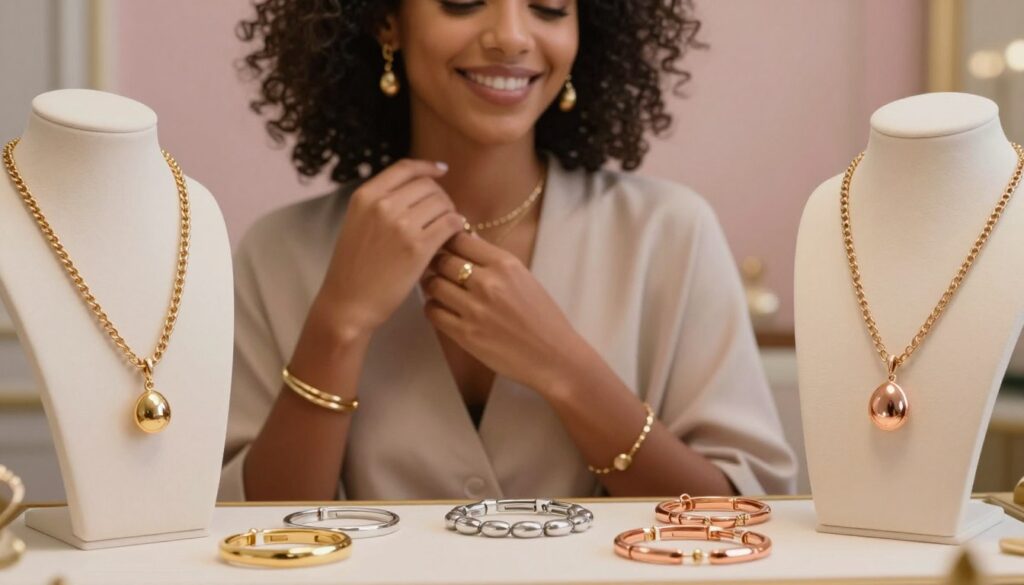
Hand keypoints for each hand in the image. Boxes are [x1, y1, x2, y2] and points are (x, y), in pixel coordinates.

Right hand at [317, 159, 465, 334]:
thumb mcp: (358, 223)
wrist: (348, 303)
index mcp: (365, 196)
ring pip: (443, 203)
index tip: (441, 171)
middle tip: (442, 215)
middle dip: (441, 198)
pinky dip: (457, 228)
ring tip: (445, 230)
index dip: (428, 167)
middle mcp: (383, 205)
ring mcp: (401, 225)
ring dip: (450, 214)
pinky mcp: (418, 247)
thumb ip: (382, 204)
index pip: (405, 168)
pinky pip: (451, 224)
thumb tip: (419, 190)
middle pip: (429, 186)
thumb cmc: (354, 268)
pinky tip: (453, 238)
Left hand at [422, 233, 586, 393]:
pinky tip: (441, 309)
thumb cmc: (543, 318)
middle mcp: (488, 283)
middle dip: (435, 262)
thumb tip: (468, 241)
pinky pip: (433, 312)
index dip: (447, 241)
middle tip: (435, 268)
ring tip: (438, 289)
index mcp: (505, 264)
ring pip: (433, 285)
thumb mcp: (524, 278)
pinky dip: (433, 308)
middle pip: (442, 260)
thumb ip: (494, 262)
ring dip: (431, 285)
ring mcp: (475, 309)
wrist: (554, 356)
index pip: (460, 240)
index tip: (445, 247)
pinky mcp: (465, 334)